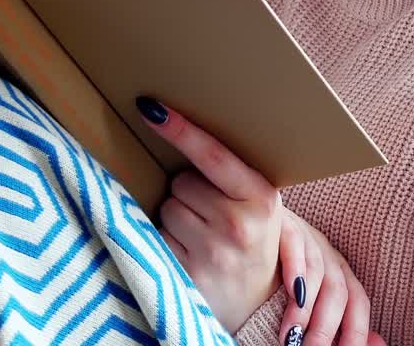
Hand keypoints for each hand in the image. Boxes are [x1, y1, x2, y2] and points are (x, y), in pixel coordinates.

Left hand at [136, 96, 285, 332]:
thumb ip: (232, 175)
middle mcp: (238, 225)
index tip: (153, 109)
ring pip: (168, 207)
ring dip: (176, 216)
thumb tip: (176, 125)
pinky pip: (157, 236)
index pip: (213, 155)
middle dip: (188, 191)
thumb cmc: (251, 240)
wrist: (258, 304)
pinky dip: (165, 240)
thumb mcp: (258, 205)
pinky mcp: (188, 274)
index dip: (181, 130)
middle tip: (209, 212)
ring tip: (200, 234)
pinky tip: (187, 252)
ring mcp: (213, 252)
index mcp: (260, 198)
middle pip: (183, 182)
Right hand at [278, 210, 376, 345]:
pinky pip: (294, 243)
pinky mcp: (283, 222)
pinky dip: (296, 267)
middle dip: (326, 331)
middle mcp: (327, 255)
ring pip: (318, 274)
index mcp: (338, 273)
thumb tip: (376, 343)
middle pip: (339, 293)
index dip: (356, 333)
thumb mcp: (301, 298)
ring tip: (290, 337)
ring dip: (304, 312)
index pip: (358, 304)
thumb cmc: (270, 271)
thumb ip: (327, 322)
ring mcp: (306, 237)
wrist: (245, 220)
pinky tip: (292, 292)